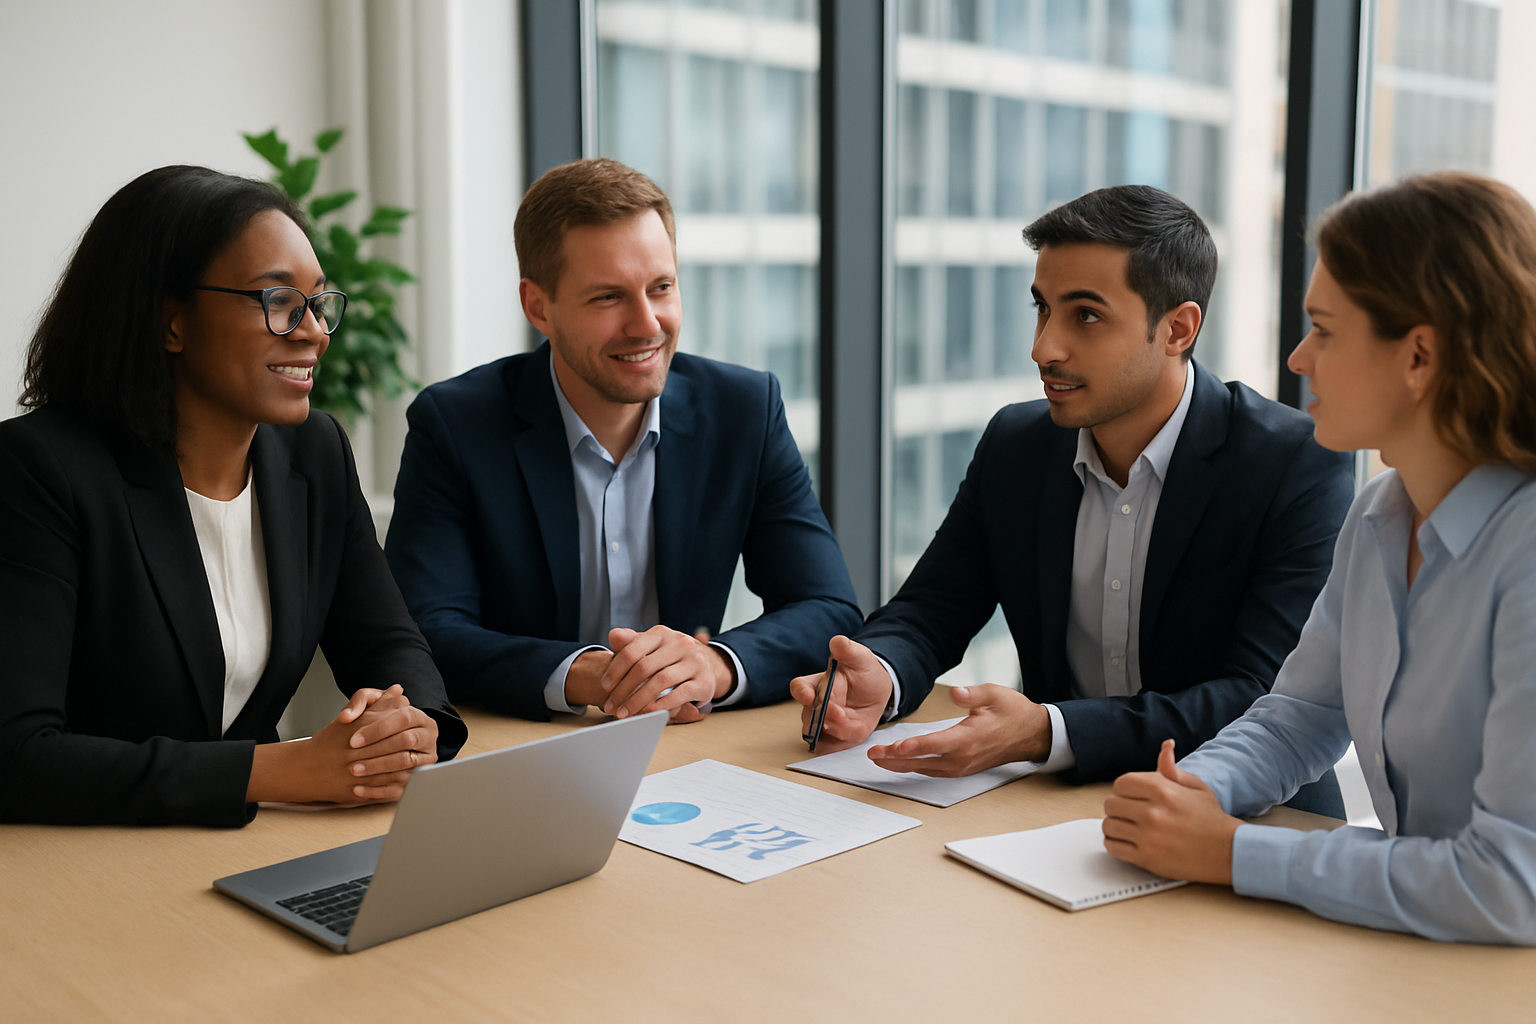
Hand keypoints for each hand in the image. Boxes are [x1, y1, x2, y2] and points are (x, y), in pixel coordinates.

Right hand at [246, 685, 437, 803]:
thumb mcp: (353, 718)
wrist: (304, 768)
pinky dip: (398, 787)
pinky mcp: (358, 792)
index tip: (420, 726)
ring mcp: (360, 773)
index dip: (411, 726)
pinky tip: (407, 782)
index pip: (396, 725)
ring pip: (395, 770)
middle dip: (414, 746)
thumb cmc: (329, 742)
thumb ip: (379, 704)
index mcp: (362, 729)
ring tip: (420, 763)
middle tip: (425, 746)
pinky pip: (385, 790)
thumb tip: (398, 690)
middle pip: (399, 746)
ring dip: (410, 767)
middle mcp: (361, 750)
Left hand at [600, 625, 730, 720]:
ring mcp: (695, 662)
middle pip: (644, 667)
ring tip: (625, 713)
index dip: (615, 670)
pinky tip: (647, 713)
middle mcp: (681, 644)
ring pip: (661, 681)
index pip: (632, 650)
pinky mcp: (705, 682)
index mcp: (662, 634)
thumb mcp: (651, 647)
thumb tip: (613, 635)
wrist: (708, 664)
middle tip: (611, 706)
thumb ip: (631, 643)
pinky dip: (660, 705)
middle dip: (623, 690)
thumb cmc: (671, 657)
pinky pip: (679, 695)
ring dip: (638, 700)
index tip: (605, 687)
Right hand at [788, 635, 891, 752]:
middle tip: (836, 711)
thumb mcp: (860, 657)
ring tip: (846, 721)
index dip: (801, 693)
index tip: (809, 696)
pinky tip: (850, 734)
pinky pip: (830, 746)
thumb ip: (848, 650)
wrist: (878, 690)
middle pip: (808, 715)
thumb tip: (838, 642)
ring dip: (832, 729)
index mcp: (815, 684)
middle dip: (822, 715)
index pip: (799, 688)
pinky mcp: (835, 738)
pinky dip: (838, 744)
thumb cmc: (863, 672)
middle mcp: (815, 706)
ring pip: (818, 733)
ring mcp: (824, 724)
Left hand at [866, 684, 1048, 775]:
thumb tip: (956, 693)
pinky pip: (933, 770)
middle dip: (895, 759)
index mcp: (968, 739)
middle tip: (872, 754)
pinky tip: (900, 762)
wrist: (1031, 734)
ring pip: (925, 769)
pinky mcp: (961, 769)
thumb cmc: (1012, 712)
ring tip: (878, 759)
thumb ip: (973, 694)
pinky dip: (914, 767)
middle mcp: (962, 757)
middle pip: (923, 761)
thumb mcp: (995, 694)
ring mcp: (962, 766)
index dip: (913, 746)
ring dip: (901, 765)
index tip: (893, 748)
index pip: (935, 745)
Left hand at [1101, 739, 1239, 883]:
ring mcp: (1147, 836)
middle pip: (1111, 804)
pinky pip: (1113, 847)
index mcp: (1162, 790)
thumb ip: (1173, 768)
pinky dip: (1115, 845)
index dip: (1124, 790)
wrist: (1227, 851)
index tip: (1132, 797)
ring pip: (1108, 826)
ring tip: (1129, 828)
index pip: (1121, 783)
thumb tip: (1165, 746)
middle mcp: (1151, 812)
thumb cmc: (1210, 818)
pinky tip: (1128, 842)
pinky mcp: (1145, 858)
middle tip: (1130, 814)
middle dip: (1118, 808)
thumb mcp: (1196, 787)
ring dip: (1116, 827)